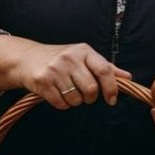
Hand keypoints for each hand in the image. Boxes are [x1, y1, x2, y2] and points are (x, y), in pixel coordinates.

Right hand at [14, 42, 130, 109]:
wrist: (27, 58)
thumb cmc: (60, 59)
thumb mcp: (83, 57)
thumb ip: (105, 67)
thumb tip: (128, 78)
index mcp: (83, 51)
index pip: (104, 70)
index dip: (111, 88)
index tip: (112, 99)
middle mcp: (69, 58)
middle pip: (91, 89)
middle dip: (91, 98)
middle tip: (85, 95)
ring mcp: (54, 70)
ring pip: (76, 99)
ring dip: (75, 101)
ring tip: (69, 91)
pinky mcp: (42, 81)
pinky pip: (61, 103)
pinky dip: (63, 104)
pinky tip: (58, 94)